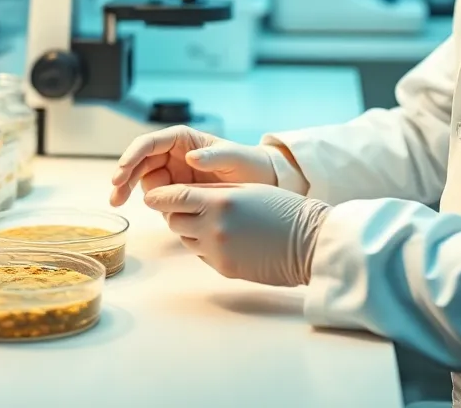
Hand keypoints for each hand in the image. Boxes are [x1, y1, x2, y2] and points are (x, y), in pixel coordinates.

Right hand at [109, 125, 278, 206]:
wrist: (262, 184)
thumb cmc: (249, 164)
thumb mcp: (234, 158)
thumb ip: (214, 156)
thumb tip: (190, 157)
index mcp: (182, 139)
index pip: (149, 143)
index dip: (132, 156)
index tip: (121, 173)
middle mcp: (173, 154)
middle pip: (139, 163)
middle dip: (123, 177)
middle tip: (116, 198)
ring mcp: (173, 173)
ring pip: (143, 181)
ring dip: (132, 191)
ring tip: (126, 204)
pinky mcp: (177, 192)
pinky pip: (158, 198)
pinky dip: (154, 205)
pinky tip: (158, 212)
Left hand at [143, 183, 330, 286]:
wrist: (309, 243)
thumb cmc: (282, 209)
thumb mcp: (246, 190)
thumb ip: (212, 193)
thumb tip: (183, 196)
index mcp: (218, 202)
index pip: (173, 198)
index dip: (159, 196)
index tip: (151, 196)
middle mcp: (213, 227)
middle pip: (173, 220)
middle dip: (176, 213)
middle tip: (187, 207)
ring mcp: (217, 251)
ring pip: (185, 238)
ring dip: (191, 230)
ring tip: (212, 223)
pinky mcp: (223, 269)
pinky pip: (201, 254)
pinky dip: (205, 245)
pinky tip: (226, 238)